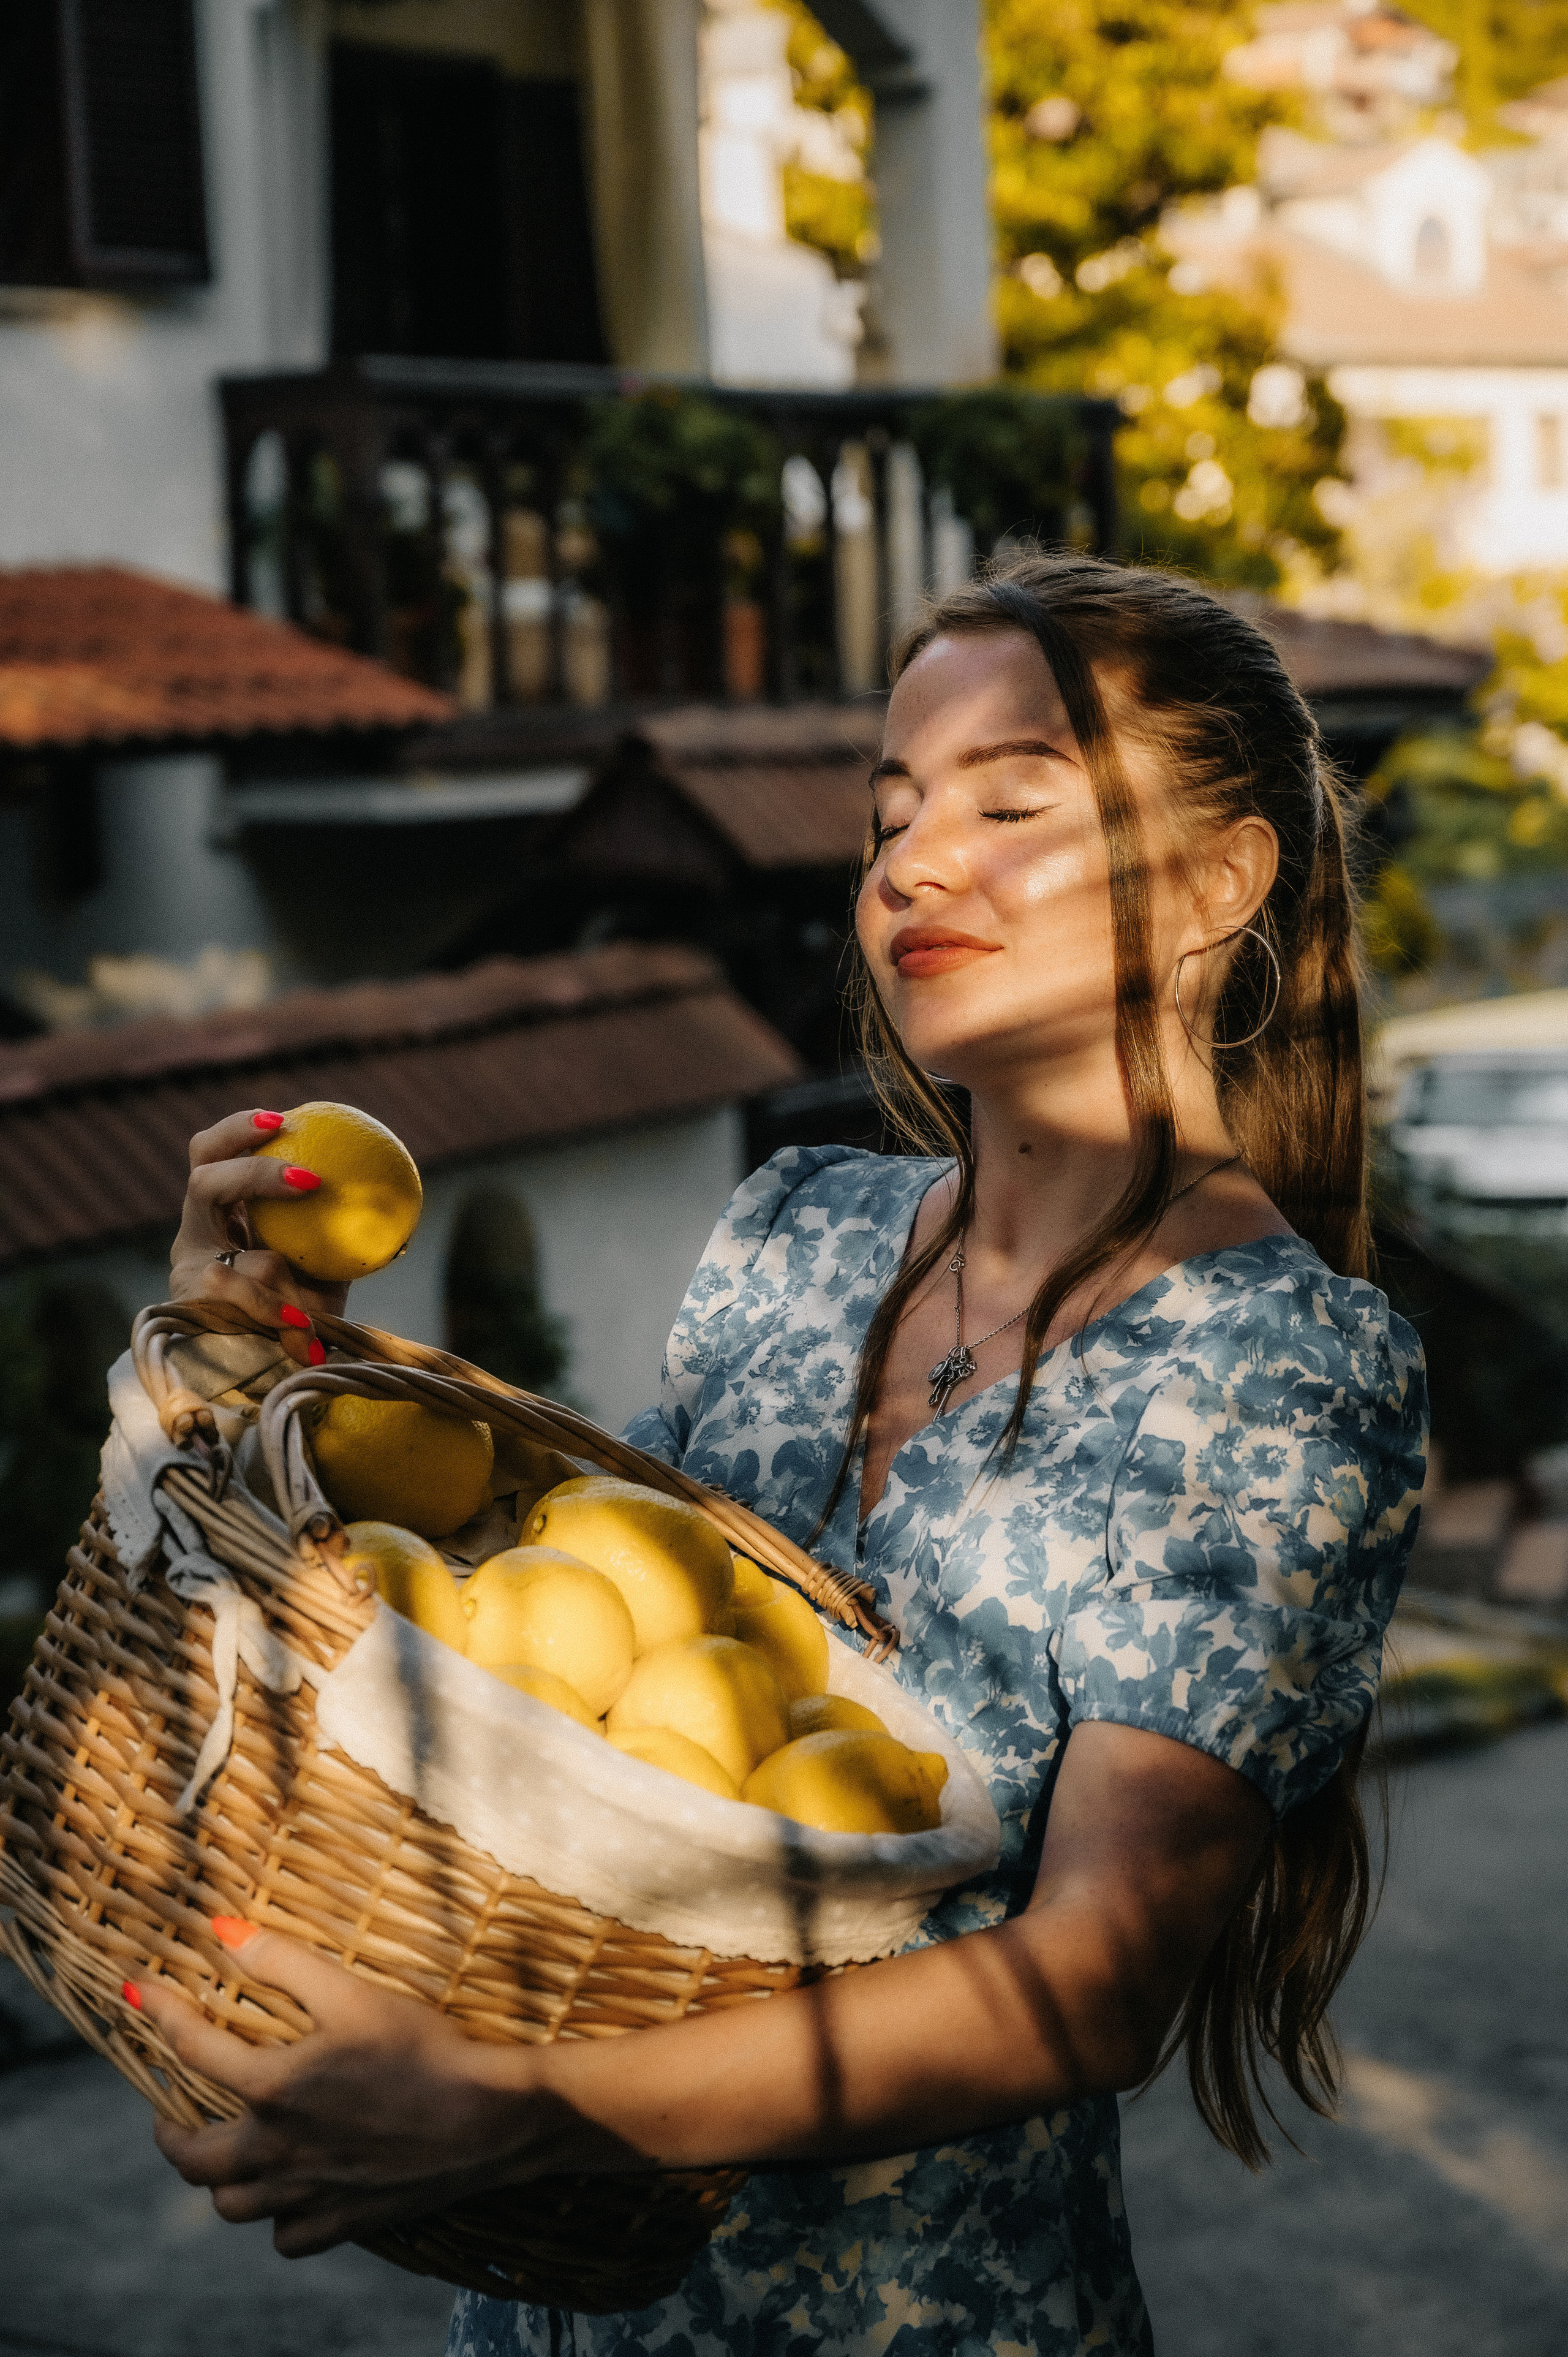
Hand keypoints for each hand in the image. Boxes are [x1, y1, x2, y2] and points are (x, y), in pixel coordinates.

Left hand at [133, 1924, 541, 2255]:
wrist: (487, 2117)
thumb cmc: (423, 2047)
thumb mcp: (353, 1993)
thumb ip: (284, 1962)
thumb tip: (222, 1930)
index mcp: (273, 2089)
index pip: (192, 2051)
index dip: (161, 2017)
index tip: (138, 1996)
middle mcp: (278, 2150)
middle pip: (192, 2159)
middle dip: (169, 2135)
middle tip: (168, 2117)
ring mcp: (308, 2193)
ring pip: (232, 2205)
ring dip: (219, 2180)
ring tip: (225, 2155)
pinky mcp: (343, 2221)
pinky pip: (287, 2237)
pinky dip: (278, 2219)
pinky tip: (289, 2195)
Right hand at [170, 1111, 346, 1366]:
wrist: (265, 1360)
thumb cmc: (300, 1306)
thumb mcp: (326, 1267)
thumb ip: (347, 1238)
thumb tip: (403, 1220)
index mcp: (222, 1208)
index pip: (215, 1152)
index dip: (240, 1130)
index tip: (284, 1119)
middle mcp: (195, 1231)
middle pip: (202, 1179)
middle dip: (253, 1173)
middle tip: (307, 1179)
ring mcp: (185, 1268)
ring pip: (223, 1255)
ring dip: (274, 1274)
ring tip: (308, 1292)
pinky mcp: (188, 1305)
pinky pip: (234, 1303)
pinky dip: (270, 1310)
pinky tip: (301, 1326)